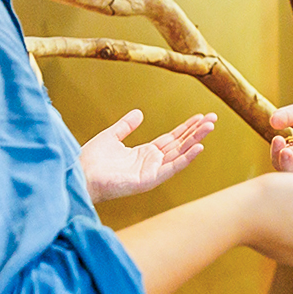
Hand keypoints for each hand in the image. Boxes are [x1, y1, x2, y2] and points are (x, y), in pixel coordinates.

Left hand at [81, 110, 215, 202]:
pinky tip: (198, 147)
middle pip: (180, 144)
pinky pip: (172, 168)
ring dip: (196, 141)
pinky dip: (186, 159)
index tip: (200, 117)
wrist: (79, 174)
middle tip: (213, 118)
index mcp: (144, 153)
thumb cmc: (91, 160)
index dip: (186, 128)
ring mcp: (152, 172)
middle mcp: (151, 163)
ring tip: (210, 128)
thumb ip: (126, 126)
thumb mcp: (111, 136)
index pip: (172, 139)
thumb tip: (139, 113)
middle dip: (197, 131)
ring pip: (180, 154)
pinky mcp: (149, 181)